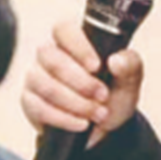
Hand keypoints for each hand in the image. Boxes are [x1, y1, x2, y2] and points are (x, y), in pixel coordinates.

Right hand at [20, 19, 143, 149]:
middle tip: (103, 95)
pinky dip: (64, 118)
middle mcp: (49, 54)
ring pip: (44, 84)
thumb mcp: (129, 82)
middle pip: (51, 57)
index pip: (63, 29)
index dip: (78, 46)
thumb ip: (130, 67)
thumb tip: (116, 60)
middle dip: (80, 81)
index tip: (97, 66)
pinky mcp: (30, 101)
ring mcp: (36, 77)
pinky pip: (38, 107)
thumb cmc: (113, 96)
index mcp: (73, 40)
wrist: (104, 130)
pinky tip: (81, 123)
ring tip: (98, 113)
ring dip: (75, 102)